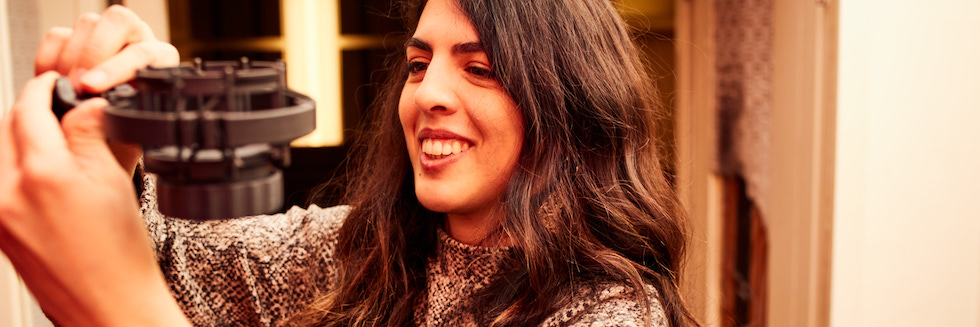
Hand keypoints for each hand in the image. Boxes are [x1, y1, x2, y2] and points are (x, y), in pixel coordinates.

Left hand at [0, 72, 189, 326]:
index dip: (45, 89)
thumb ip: (90, 133)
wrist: (108, 304)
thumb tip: (83, 104)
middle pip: (4, 128)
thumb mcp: (113, 181)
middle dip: (29, 114)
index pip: (29, 109)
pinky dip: (14, 168)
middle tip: (60, 112)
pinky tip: (45, 176)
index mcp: (42, 176)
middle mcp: (7, 194)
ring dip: (19, 140)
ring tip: (54, 146)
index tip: (57, 83)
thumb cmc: (119, 256)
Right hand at [35, 5, 179, 173]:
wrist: (108, 138)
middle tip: (78, 85)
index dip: (114, 68)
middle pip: (118, 23)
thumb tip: (99, 111)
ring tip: (66, 88)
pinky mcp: (77, 40)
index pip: (144, 52)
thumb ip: (123, 122)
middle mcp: (137, 41)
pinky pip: (59, 36)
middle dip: (92, 55)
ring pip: (87, 25)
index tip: (92, 88)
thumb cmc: (125, 134)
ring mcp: (106, 37)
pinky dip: (50, 59)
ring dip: (70, 58)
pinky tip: (53, 83)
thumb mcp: (132, 133)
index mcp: (160, 61)